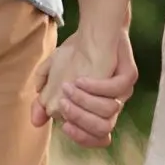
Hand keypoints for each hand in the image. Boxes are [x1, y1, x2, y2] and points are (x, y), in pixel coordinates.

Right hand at [31, 28, 136, 148]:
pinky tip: (80, 78)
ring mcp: (123, 91)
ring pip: (109, 111)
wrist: (95, 27)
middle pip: (103, 129)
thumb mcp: (53, 75)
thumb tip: (36, 121)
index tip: (63, 126)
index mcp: (98, 110)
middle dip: (80, 120)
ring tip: (68, 87)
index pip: (96, 137)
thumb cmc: (76, 53)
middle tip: (62, 104)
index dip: (81, 137)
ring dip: (85, 102)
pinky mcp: (129, 75)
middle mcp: (113, 104)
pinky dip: (96, 87)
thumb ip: (44, 99)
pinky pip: (116, 89)